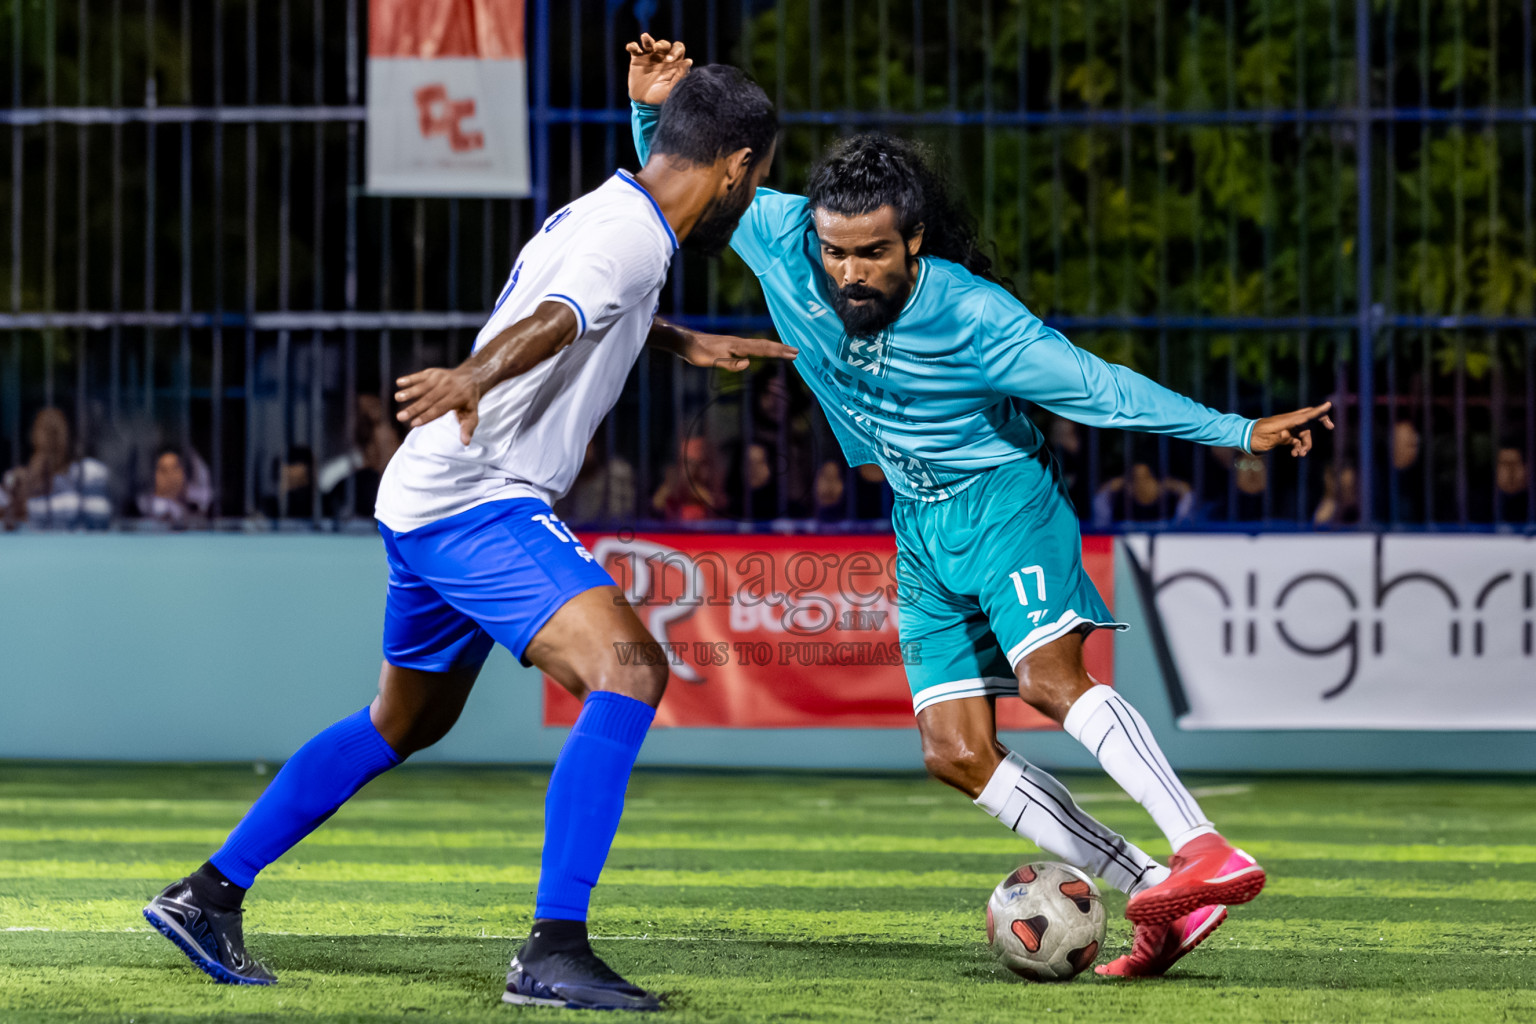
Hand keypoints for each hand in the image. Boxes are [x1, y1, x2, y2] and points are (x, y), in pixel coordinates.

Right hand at [395, 367, 480, 444]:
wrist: (471, 377)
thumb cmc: (469, 401)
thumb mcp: (472, 414)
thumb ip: (467, 428)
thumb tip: (465, 443)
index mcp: (457, 398)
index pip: (439, 409)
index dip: (426, 416)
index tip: (413, 424)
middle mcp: (448, 387)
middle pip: (428, 399)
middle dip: (413, 408)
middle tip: (400, 417)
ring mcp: (440, 378)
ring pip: (423, 386)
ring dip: (409, 392)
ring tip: (397, 398)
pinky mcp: (434, 372)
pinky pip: (420, 376)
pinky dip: (410, 379)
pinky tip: (399, 382)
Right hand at [626, 33, 691, 104]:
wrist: (644, 104)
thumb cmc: (662, 97)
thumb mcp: (672, 88)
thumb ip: (680, 74)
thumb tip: (689, 61)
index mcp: (674, 62)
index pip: (678, 48)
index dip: (675, 50)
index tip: (669, 60)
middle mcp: (662, 57)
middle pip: (664, 44)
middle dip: (662, 44)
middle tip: (657, 49)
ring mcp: (649, 57)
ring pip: (649, 43)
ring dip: (647, 40)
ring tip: (645, 37)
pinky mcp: (637, 59)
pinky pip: (634, 48)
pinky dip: (632, 46)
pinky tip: (631, 48)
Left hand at [677, 329, 798, 371]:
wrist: (686, 341)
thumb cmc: (697, 352)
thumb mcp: (712, 361)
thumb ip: (730, 363)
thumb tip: (748, 364)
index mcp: (737, 346)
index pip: (762, 349)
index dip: (778, 352)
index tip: (792, 354)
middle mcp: (739, 343)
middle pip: (764, 345)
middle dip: (781, 349)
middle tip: (797, 352)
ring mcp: (736, 343)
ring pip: (759, 345)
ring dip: (774, 348)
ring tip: (786, 350)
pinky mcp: (731, 345)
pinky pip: (752, 347)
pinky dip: (763, 348)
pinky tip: (764, 351)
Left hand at [1249, 401, 1333, 456]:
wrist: (1244, 437)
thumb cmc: (1254, 438)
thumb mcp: (1266, 441)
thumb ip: (1280, 438)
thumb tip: (1290, 436)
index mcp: (1285, 421)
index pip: (1305, 415)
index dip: (1318, 411)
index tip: (1329, 405)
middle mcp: (1288, 422)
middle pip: (1309, 417)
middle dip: (1321, 420)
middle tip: (1331, 427)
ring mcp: (1287, 427)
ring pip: (1304, 432)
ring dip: (1306, 443)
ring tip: (1300, 454)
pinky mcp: (1284, 433)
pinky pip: (1297, 438)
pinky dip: (1298, 446)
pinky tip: (1295, 454)